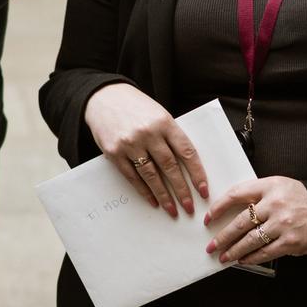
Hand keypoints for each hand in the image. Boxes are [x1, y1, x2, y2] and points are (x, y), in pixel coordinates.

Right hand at [81, 83, 206, 216]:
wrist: (103, 97)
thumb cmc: (135, 106)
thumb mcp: (158, 114)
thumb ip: (170, 136)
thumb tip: (186, 165)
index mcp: (165, 122)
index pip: (186, 152)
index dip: (197, 173)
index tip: (203, 190)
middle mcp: (148, 133)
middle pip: (170, 167)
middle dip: (181, 190)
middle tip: (189, 207)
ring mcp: (130, 143)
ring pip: (151, 175)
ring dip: (163, 195)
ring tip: (172, 209)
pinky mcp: (114, 152)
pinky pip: (132, 176)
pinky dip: (143, 190)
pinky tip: (152, 200)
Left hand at [202, 175, 306, 265]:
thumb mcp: (284, 188)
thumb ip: (261, 195)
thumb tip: (234, 213)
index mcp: (272, 185)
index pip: (237, 194)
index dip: (219, 207)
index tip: (209, 218)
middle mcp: (276, 203)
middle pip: (240, 222)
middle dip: (222, 237)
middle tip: (212, 245)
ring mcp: (283, 223)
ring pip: (250, 240)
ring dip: (234, 251)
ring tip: (224, 257)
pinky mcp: (291, 242)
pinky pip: (264, 252)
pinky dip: (251, 258)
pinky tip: (243, 260)